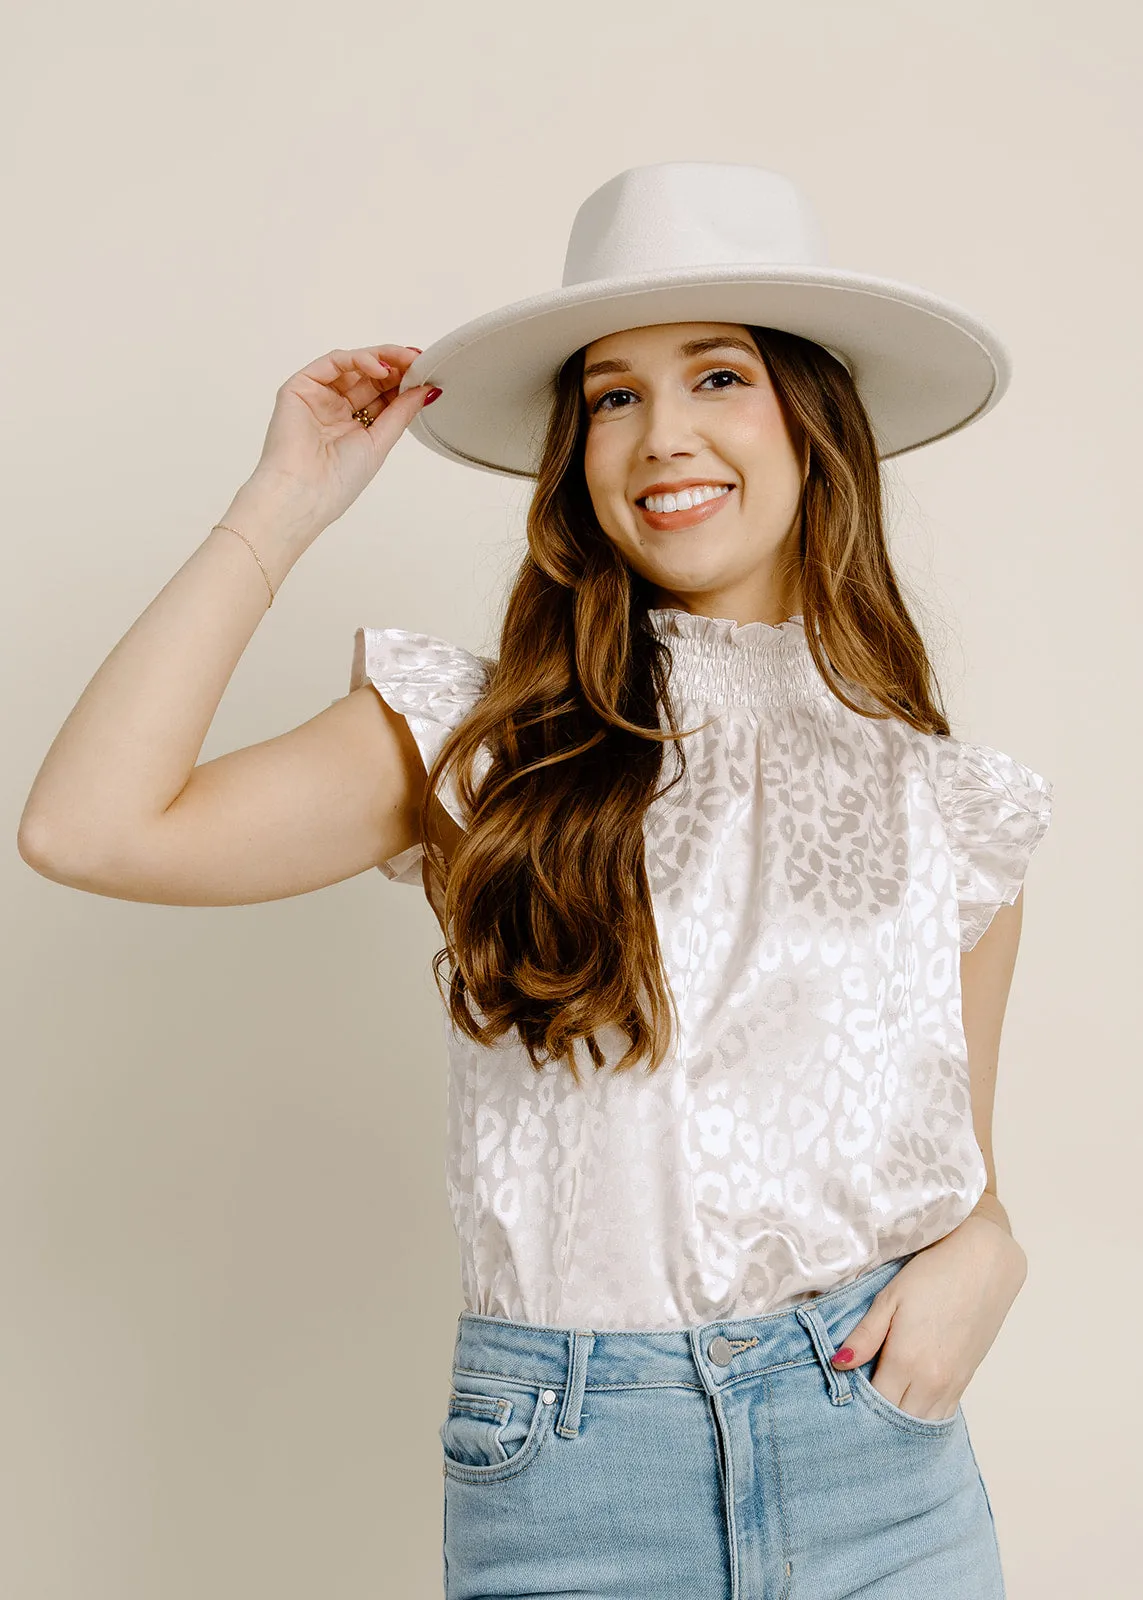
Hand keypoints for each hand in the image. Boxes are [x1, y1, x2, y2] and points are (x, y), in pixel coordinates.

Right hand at [245, 344, 436, 532]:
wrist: (304, 493)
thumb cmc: (337, 481)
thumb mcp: (380, 443)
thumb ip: (401, 413)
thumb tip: (427, 390)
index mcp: (354, 426)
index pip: (382, 395)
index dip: (404, 382)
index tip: (427, 373)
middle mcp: (335, 409)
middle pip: (369, 376)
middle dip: (397, 366)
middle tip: (420, 362)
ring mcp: (318, 397)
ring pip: (352, 364)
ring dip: (382, 359)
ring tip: (406, 362)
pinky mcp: (301, 387)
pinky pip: (332, 363)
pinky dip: (358, 360)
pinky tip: (380, 369)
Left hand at [829, 1219, 1027, 1421]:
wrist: (983, 1263)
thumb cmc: (933, 1275)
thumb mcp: (890, 1298)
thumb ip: (865, 1336)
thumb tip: (839, 1363)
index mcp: (907, 1361)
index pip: (875, 1403)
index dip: (857, 1403)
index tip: (843, 1395)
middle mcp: (932, 1381)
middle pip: (898, 1420)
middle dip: (877, 1418)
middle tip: (858, 1404)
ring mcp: (953, 1384)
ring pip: (922, 1423)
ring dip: (901, 1420)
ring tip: (882, 1405)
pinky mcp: (967, 1379)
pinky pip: (943, 1414)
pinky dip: (924, 1415)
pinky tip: (909, 1402)